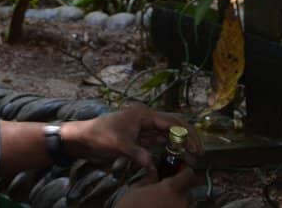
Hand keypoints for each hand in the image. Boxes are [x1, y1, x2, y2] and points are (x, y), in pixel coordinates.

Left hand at [62, 104, 201, 170]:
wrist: (83, 138)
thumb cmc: (100, 135)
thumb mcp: (120, 145)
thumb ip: (139, 155)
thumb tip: (154, 167)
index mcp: (144, 114)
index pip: (172, 122)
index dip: (186, 135)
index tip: (196, 148)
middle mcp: (147, 118)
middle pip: (174, 125)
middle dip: (188, 138)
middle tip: (199, 153)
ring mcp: (143, 128)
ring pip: (167, 134)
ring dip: (179, 144)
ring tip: (192, 157)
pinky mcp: (139, 137)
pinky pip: (158, 141)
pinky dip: (168, 148)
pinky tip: (176, 157)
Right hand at [115, 167, 198, 207]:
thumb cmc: (130, 206)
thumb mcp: (136, 188)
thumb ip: (149, 178)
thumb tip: (153, 170)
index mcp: (171, 188)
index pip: (189, 175)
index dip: (185, 171)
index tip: (179, 171)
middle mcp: (180, 201)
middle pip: (189, 191)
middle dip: (181, 189)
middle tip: (169, 189)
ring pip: (187, 204)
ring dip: (179, 201)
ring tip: (165, 202)